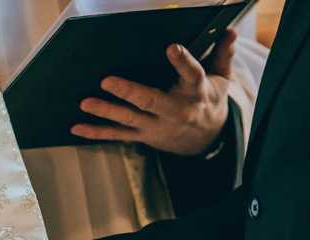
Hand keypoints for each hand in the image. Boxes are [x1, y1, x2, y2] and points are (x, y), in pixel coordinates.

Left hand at [70, 29, 236, 155]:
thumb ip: (222, 54)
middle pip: (151, 101)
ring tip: (85, 103)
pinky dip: (97, 132)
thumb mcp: (221, 79)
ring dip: (106, 112)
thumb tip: (230, 30)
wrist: (206, 140)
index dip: (182, 61)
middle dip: (129, 91)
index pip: (192, 74)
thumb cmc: (209, 101)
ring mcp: (157, 127)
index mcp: (196, 92)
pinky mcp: (144, 137)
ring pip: (129, 119)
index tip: (171, 47)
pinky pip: (118, 136)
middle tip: (107, 81)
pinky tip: (78, 128)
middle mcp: (174, 111)